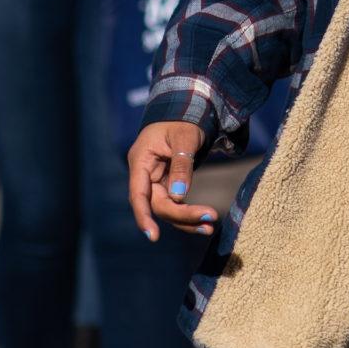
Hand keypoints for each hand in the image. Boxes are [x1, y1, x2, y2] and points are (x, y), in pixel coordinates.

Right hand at [127, 121, 217, 240]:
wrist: (187, 111)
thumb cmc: (183, 120)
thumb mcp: (184, 137)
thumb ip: (181, 166)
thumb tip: (178, 197)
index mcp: (141, 161)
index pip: (138, 194)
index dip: (143, 216)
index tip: (153, 236)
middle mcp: (146, 174)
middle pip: (158, 204)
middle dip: (182, 215)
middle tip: (210, 220)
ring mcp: (157, 181)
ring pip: (168, 208)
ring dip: (187, 220)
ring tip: (210, 227)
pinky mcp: (168, 184)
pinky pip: (177, 203)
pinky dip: (190, 212)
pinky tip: (205, 222)